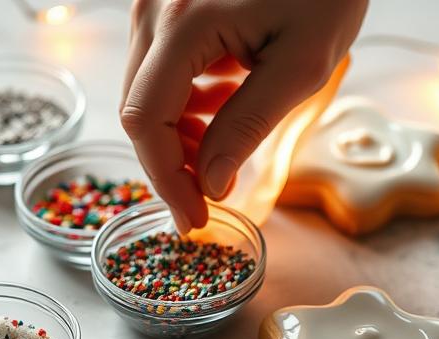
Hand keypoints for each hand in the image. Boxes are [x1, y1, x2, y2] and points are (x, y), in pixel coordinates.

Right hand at [120, 0, 366, 231]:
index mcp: (182, 23)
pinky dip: (182, 101)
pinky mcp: (168, 3)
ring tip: (222, 154)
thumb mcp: (301, 65)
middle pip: (137, 109)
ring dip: (177, 134)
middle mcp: (154, 10)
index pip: (146, 120)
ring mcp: (155, 3)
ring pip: (144, 90)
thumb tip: (210, 185)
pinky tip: (221, 109)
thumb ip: (248, 126)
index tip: (196, 218)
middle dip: (170, 163)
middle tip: (209, 198)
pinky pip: (159, 66)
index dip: (167, 178)